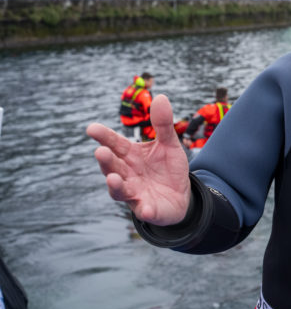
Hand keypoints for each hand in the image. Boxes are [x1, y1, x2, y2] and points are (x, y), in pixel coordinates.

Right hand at [87, 94, 190, 225]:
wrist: (181, 196)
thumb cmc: (168, 168)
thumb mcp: (169, 144)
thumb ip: (163, 124)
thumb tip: (160, 97)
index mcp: (130, 156)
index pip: (114, 144)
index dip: (103, 137)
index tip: (91, 128)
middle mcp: (127, 174)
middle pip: (112, 167)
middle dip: (106, 161)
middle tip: (100, 151)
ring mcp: (135, 193)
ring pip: (120, 190)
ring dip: (115, 185)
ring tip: (112, 178)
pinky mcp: (147, 210)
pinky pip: (144, 210)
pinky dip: (143, 209)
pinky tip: (145, 208)